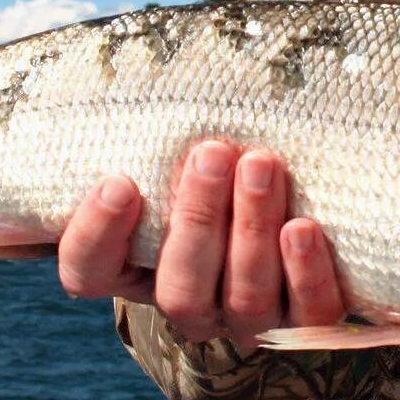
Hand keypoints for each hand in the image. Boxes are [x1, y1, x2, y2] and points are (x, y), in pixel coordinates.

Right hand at [56, 139, 347, 350]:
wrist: (296, 209)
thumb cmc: (216, 168)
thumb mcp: (171, 154)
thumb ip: (146, 138)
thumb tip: (107, 79)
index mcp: (135, 270)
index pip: (90, 272)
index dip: (97, 235)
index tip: (118, 182)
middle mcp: (190, 305)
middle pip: (179, 288)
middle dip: (197, 218)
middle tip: (212, 152)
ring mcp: (249, 319)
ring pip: (244, 297)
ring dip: (251, 228)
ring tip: (261, 164)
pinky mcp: (308, 319)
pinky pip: (308, 313)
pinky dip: (306, 271)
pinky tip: (302, 227)